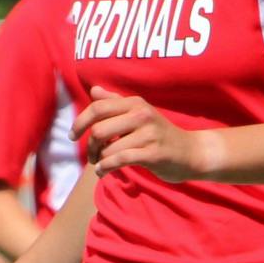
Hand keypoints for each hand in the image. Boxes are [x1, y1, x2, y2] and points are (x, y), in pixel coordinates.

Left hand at [72, 86, 209, 181]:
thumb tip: (94, 90)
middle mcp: (141, 114)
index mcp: (135, 103)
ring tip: (99, 166)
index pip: (98, 107)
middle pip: (99, 129)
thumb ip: (115, 102)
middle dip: (89, 146)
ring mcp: (149, 134)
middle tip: (91, 156)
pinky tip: (103, 172)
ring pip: (108, 147)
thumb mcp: (139, 113)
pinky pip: (121, 160)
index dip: (80, 122)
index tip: (73, 136)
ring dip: (98, 160)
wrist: (190, 152)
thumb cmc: (159, 134)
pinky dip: (106, 168)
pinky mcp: (153, 154)